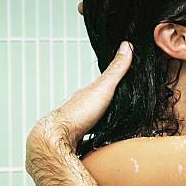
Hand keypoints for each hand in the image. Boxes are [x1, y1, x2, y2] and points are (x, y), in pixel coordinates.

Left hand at [26, 41, 132, 172]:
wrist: (58, 137)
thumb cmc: (79, 112)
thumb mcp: (103, 87)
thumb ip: (116, 69)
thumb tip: (127, 46)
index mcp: (87, 93)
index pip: (103, 84)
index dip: (114, 82)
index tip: (125, 80)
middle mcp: (81, 106)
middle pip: (97, 102)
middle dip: (108, 104)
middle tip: (123, 105)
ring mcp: (78, 123)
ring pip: (93, 119)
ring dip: (102, 120)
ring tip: (116, 122)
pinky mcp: (78, 138)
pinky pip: (90, 134)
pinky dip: (98, 134)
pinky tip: (103, 138)